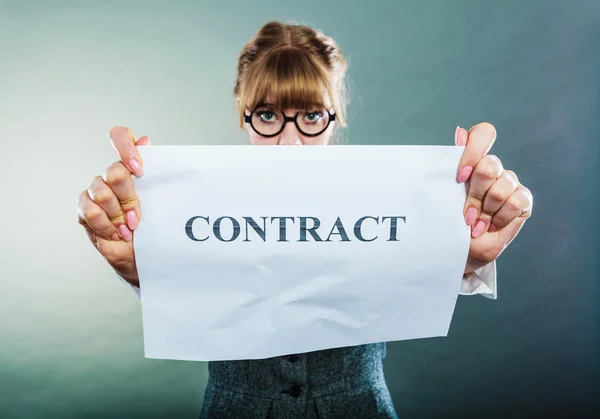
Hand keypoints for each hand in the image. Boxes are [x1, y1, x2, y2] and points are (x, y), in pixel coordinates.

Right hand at [77, 127, 149, 286]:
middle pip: (115, 171)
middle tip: (137, 216)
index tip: (139, 170)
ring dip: (118, 214)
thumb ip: (152, 172)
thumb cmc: (153, 228)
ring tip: (128, 228)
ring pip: (101, 191)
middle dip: (129, 197)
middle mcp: (112, 175)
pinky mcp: (84, 208)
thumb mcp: (159, 201)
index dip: (126, 148)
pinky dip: (105, 224)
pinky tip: (116, 233)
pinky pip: (90, 210)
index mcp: (132, 166)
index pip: (120, 136)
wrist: (141, 256)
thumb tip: (145, 140)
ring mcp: (96, 190)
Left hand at [455, 123, 532, 274]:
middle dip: (475, 194)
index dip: (473, 151)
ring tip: (476, 223)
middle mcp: (493, 168)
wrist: (463, 250)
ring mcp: (509, 182)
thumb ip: (451, 164)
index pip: (483, 134)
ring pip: (502, 185)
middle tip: (466, 213)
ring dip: (486, 210)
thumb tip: (459, 132)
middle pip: (489, 165)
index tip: (460, 177)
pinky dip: (500, 217)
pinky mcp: (523, 199)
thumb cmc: (450, 221)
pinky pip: (517, 200)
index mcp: (473, 160)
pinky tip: (491, 225)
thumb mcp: (445, 195)